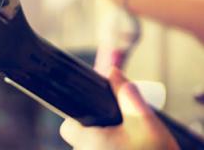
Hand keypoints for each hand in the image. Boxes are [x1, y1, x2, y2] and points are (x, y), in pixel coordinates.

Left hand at [60, 68, 178, 149]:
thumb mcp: (146, 124)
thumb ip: (128, 96)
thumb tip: (112, 72)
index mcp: (87, 142)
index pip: (68, 127)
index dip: (82, 119)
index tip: (101, 118)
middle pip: (82, 140)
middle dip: (99, 134)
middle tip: (122, 133)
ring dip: (106, 147)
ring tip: (130, 146)